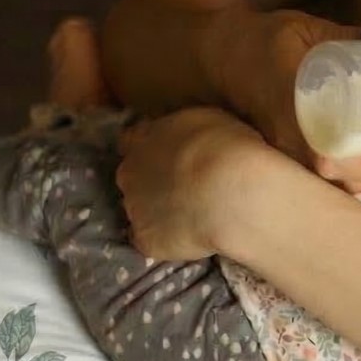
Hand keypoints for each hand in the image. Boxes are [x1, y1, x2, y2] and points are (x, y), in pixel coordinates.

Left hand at [115, 106, 275, 260]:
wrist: (231, 192)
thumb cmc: (225, 148)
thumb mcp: (206, 118)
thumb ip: (184, 131)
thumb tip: (185, 139)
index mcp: (142, 140)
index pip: (132, 143)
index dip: (150, 151)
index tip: (168, 157)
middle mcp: (129, 174)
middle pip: (133, 180)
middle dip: (152, 184)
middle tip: (184, 190)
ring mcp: (134, 209)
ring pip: (141, 212)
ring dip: (160, 213)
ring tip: (193, 218)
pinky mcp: (146, 240)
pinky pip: (151, 242)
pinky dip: (166, 242)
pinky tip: (189, 240)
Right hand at [208, 14, 360, 191]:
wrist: (220, 64)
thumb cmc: (263, 45)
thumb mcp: (303, 32)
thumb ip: (346, 38)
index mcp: (299, 119)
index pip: (348, 155)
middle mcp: (300, 152)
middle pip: (360, 178)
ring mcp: (300, 164)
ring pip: (355, 186)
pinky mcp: (304, 166)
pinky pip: (345, 183)